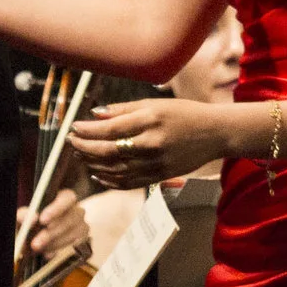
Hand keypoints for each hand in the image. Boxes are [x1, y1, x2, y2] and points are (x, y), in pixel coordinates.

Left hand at [17, 187, 90, 262]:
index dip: (57, 208)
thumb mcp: (23, 219)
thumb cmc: (30, 226)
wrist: (35, 243)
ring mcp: (82, 227)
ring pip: (74, 235)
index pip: (68, 198)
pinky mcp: (82, 243)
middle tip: (36, 243)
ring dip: (54, 243)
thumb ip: (24, 215)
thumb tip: (32, 217)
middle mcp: (76, 211)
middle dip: (52, 233)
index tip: (42, 220)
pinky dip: (60, 252)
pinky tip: (47, 254)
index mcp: (63, 199)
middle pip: (71, 219)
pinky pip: (75, 248)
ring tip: (38, 248)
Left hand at [70, 99, 235, 187]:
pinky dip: (109, 181)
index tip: (74, 128)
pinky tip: (98, 175)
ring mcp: (155, 163)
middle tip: (72, 142)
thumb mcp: (155, 103)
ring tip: (81, 156)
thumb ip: (124, 110)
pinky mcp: (159, 176)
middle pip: (108, 151)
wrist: (215, 134)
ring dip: (93, 164)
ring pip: (115, 169)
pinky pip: (128, 183)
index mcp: (150, 120)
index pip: (110, 129)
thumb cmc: (185, 114)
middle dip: (85, 148)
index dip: (87, 130)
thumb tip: (95, 114)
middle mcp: (151, 144)